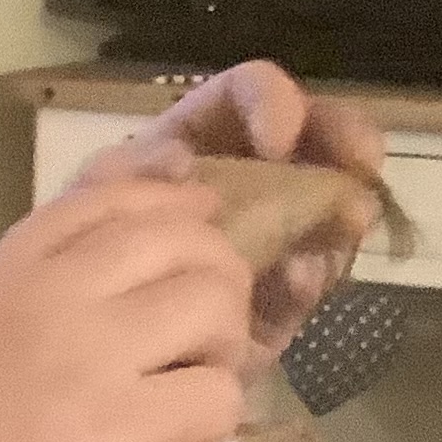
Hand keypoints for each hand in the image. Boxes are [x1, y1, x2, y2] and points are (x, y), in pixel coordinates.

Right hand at [0, 178, 252, 441]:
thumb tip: (49, 300)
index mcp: (7, 268)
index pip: (110, 199)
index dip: (170, 199)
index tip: (201, 215)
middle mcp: (58, 293)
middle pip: (181, 238)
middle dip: (216, 274)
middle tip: (211, 326)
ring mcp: (94, 355)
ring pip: (213, 304)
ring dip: (224, 343)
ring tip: (197, 383)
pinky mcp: (123, 425)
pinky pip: (214, 395)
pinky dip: (213, 419)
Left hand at [78, 62, 386, 356]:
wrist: (79, 346)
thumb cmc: (80, 255)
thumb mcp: (90, 203)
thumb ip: (129, 172)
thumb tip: (181, 154)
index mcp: (199, 141)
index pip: (247, 95)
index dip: (272, 101)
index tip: (279, 136)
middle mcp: (245, 181)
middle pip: (314, 138)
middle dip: (347, 138)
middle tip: (362, 158)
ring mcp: (270, 238)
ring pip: (328, 209)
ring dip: (340, 211)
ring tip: (342, 223)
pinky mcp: (276, 299)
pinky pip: (308, 281)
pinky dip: (312, 276)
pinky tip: (300, 280)